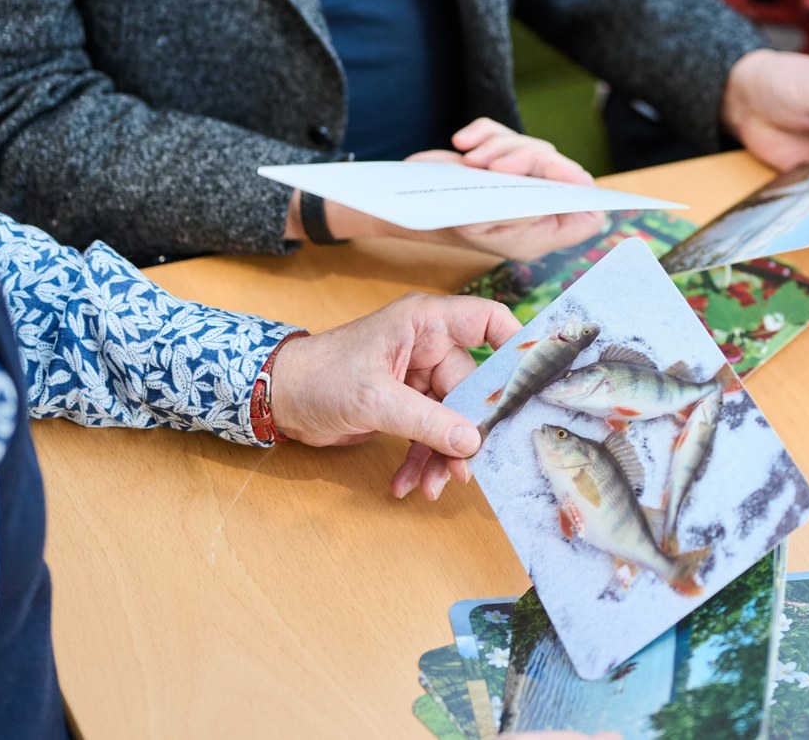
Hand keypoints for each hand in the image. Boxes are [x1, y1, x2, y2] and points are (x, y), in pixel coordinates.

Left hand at [269, 292, 519, 499]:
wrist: (277, 398)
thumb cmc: (320, 376)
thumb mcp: (376, 399)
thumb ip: (427, 421)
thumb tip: (471, 443)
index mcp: (424, 324)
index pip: (487, 319)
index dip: (515, 343)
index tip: (530, 382)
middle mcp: (426, 346)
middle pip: (470, 388)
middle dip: (464, 433)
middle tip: (464, 469)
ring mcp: (415, 377)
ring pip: (450, 418)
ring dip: (441, 456)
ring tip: (430, 488)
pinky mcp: (403, 404)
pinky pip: (427, 433)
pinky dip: (419, 461)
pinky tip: (405, 485)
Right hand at [409, 118, 604, 258]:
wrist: (407, 204)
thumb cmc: (442, 223)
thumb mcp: (478, 225)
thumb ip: (515, 214)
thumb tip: (547, 202)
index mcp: (540, 233)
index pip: (587, 215)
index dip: (580, 192)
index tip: (560, 176)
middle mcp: (536, 207)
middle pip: (562, 171)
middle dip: (528, 159)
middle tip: (494, 166)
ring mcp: (519, 180)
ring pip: (534, 147)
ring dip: (500, 145)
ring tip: (470, 160)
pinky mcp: (499, 157)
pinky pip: (505, 132)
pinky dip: (484, 132)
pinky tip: (462, 143)